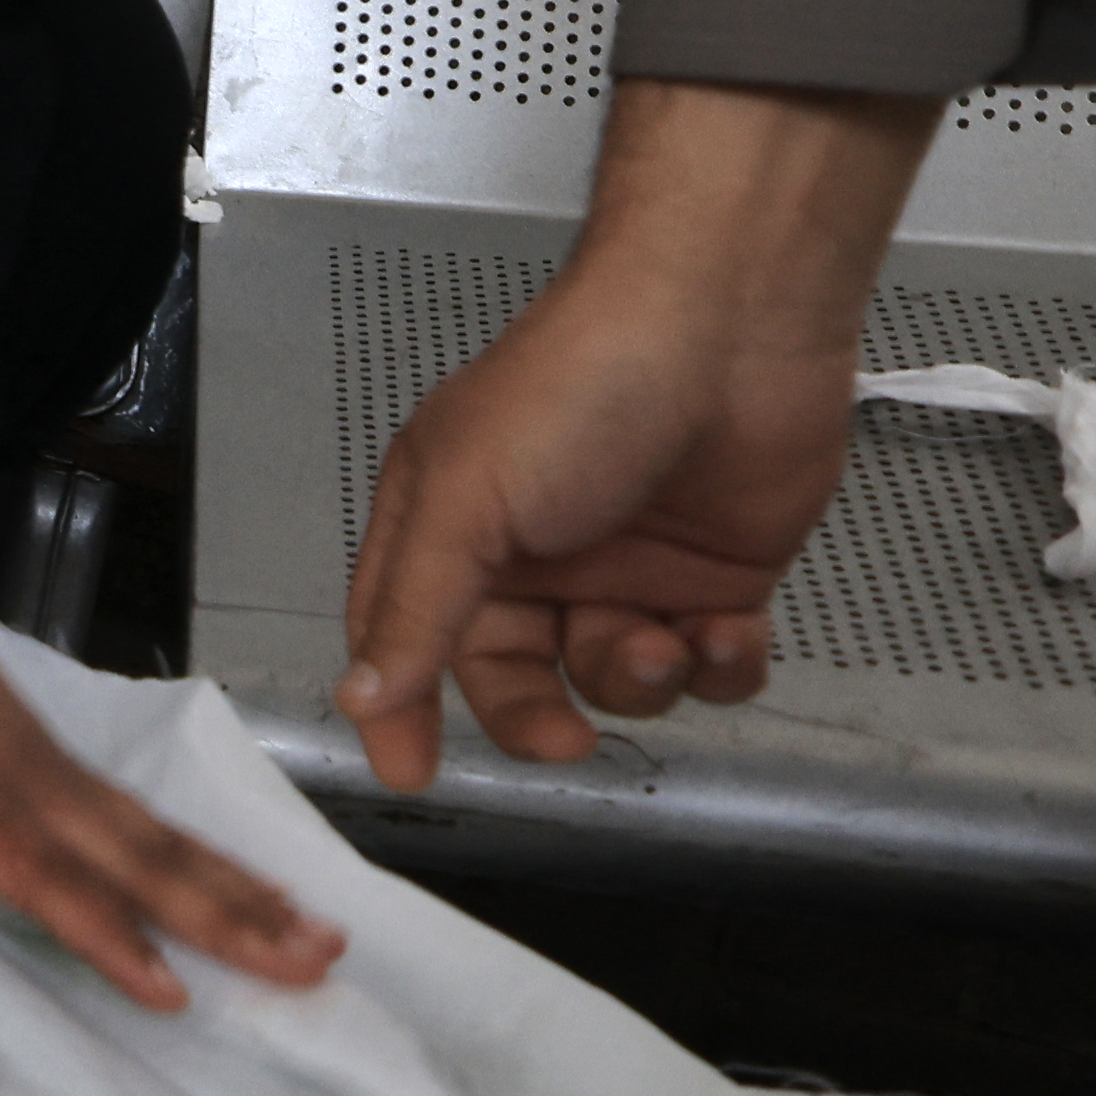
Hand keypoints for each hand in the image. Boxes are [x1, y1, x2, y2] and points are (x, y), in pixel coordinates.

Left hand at [0, 533, 342, 1011]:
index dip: (110, 937)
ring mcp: (60, 776)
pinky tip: (256, 889)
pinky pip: (152, 823)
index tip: (172, 989)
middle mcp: (37, 789)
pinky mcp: (64, 767)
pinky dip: (213, 859)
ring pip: (166, 844)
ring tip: (319, 939)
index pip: (53, 878)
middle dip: (230, 920)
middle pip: (147, 866)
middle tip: (310, 965)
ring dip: (245, 893)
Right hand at [341, 75, 930, 792]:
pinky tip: (723, 629)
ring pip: (617, 683)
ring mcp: (627, 566)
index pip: (402, 635)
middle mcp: (536, 551)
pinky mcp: (715, 577)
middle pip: (516, 679)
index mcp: (451, 519)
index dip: (399, 704)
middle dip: (542, 717)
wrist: (733, 327)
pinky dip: (720, 667)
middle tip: (567, 736)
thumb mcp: (469, 497)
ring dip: (640, 681)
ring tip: (661, 634)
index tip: (410, 768)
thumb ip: (416, 608)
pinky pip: (710, 669)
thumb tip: (363, 694)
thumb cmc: (588, 376)